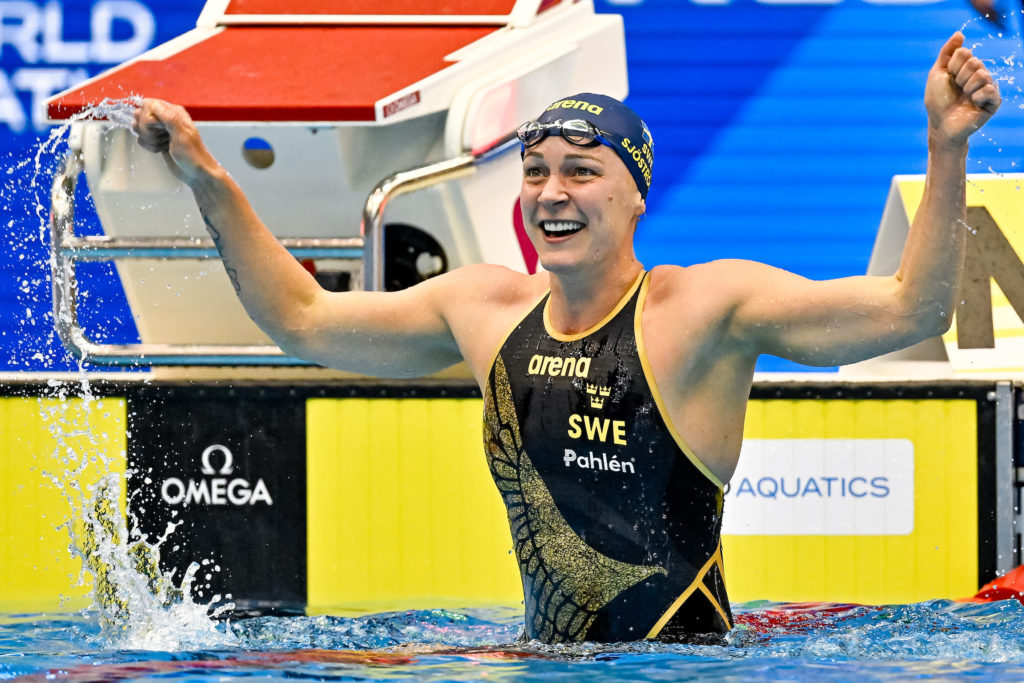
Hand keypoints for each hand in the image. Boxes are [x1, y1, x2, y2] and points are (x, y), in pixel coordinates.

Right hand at [132, 99, 217, 184]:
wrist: (196, 173)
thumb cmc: (193, 155)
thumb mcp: (182, 135)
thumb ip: (169, 118)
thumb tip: (153, 104)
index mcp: (174, 112)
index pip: (148, 105)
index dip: (148, 118)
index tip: (158, 128)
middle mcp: (165, 117)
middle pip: (140, 115)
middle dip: (147, 130)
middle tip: (162, 138)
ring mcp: (160, 129)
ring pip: (139, 127)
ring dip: (149, 139)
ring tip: (163, 145)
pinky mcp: (157, 140)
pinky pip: (142, 138)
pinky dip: (149, 146)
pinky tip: (161, 150)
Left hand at [925, 32, 1000, 146]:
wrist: (941, 125)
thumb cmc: (937, 101)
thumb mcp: (937, 74)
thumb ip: (946, 53)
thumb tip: (959, 33)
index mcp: (967, 67)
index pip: (965, 53)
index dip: (952, 67)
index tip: (948, 78)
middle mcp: (980, 74)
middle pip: (974, 62)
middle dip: (959, 77)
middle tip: (957, 90)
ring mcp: (988, 87)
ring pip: (983, 75)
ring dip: (967, 87)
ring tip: (965, 97)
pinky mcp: (994, 101)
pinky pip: (989, 90)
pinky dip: (977, 97)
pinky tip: (973, 103)